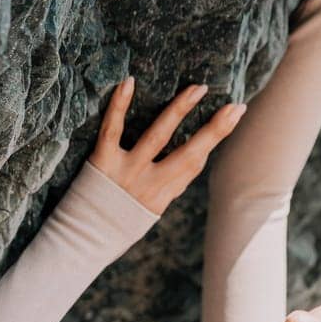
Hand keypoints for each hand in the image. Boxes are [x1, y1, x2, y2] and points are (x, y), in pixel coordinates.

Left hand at [89, 77, 246, 215]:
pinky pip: (112, 130)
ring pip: (158, 137)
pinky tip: (129, 82)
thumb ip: (169, 185)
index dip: (217, 137)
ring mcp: (127, 171)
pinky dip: (119, 105)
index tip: (236, 113)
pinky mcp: (103, 162)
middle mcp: (149, 183)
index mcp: (163, 195)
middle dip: (213, 129)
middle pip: (188, 153)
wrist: (84, 239)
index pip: (195, 163)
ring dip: (179, 111)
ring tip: (197, 89)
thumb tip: (194, 158)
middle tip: (232, 105)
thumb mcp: (150, 210)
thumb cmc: (118, 222)